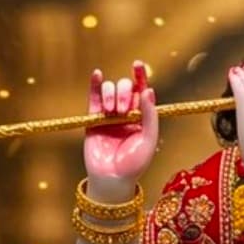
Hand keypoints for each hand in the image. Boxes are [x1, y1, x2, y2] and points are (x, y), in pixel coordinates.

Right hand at [84, 61, 157, 188]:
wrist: (112, 179)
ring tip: (112, 111)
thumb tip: (148, 89)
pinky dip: (95, 85)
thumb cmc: (134, 164)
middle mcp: (126, 113)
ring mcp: (109, 115)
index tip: (137, 65)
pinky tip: (97, 74)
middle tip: (123, 110)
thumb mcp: (148, 139)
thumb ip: (150, 115)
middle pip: (125, 88)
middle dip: (125, 93)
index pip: (142, 91)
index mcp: (142, 117)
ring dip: (111, 94)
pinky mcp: (93, 119)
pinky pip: (93, 97)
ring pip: (110, 90)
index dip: (140, 76)